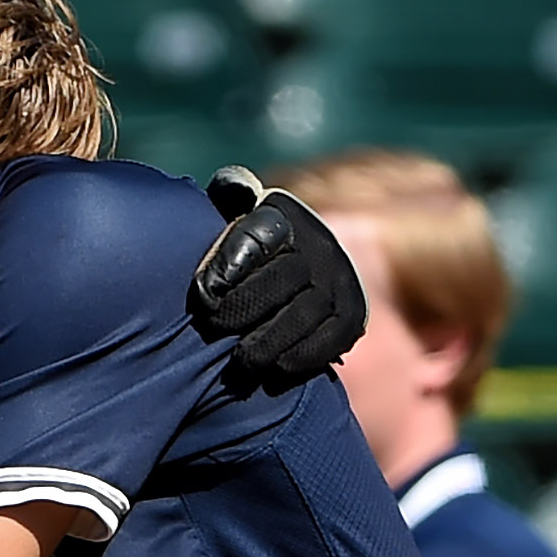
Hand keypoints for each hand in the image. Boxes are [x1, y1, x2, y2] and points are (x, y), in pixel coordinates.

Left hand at [189, 165, 367, 392]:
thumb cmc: (238, 258)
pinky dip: (304, 357)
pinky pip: (332, 338)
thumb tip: (233, 189)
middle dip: (244, 308)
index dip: (230, 264)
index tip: (205, 293)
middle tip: (214, 329)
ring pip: (306, 313)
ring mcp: (338, 281)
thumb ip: (228, 199)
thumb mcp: (231, 218)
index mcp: (280, 215)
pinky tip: (277, 368)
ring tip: (241, 362)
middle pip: (284, 278)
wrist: (286, 285)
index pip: (259, 235)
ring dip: (269, 342)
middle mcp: (317, 244)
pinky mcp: (352, 316)